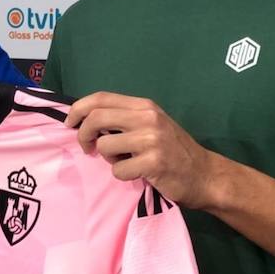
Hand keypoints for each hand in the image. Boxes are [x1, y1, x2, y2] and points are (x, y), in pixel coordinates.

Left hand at [65, 92, 216, 207]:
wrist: (205, 175)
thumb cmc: (174, 151)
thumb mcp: (152, 125)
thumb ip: (125, 119)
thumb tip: (87, 120)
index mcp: (144, 106)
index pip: (101, 97)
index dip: (78, 108)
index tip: (69, 123)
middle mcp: (147, 117)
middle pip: (96, 118)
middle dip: (83, 134)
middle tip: (87, 147)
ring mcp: (151, 140)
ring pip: (105, 146)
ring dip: (107, 158)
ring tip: (124, 161)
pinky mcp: (153, 162)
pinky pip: (118, 169)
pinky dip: (122, 175)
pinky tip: (137, 173)